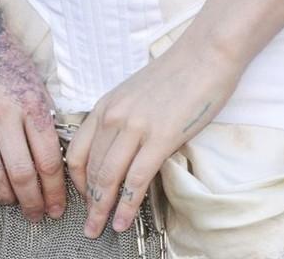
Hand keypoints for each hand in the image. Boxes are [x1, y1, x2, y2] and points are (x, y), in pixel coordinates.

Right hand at [0, 0, 67, 220]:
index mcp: (31, 104)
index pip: (48, 160)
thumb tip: (53, 159)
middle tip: (40, 215)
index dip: (55, 189)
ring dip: (7, 198)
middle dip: (34, 202)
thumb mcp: (36, 84)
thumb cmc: (7, 59)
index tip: (59, 205)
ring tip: (16, 204)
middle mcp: (4, 116)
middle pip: (23, 174)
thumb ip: (43, 120)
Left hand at [64, 34, 243, 237]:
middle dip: (88, 203)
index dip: (77, 182)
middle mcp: (114, 116)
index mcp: (106, 105)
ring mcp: (136, 127)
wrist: (206, 54)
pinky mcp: (161, 138)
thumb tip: (119, 151)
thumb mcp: (135, 93)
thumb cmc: (177, 73)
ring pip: (109, 178)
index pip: (77, 152)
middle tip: (89, 226)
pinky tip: (124, 220)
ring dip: (102, 209)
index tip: (83, 199)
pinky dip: (127, 206)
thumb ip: (122, 119)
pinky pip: (136, 180)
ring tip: (100, 229)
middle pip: (91, 170)